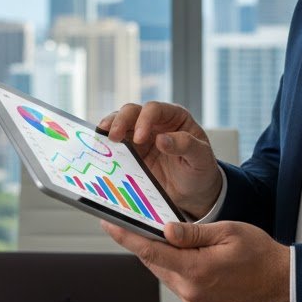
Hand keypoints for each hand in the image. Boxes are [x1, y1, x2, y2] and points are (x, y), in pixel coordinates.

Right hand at [98, 102, 221, 216]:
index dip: (145, 119)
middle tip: (113, 137)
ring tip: (101, 139)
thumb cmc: (200, 170)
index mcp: (174, 118)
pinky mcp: (130, 153)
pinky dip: (106, 146)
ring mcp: (139, 137)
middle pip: (132, 112)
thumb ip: (185, 145)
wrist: (193, 192)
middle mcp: (155, 123)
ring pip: (119, 124)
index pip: (155, 109)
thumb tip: (162, 138)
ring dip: (109, 129)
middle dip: (121, 121)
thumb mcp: (201, 158)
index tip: (141, 138)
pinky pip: (114, 145)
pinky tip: (100, 151)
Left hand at [101, 219, 290, 301]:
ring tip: (155, 231)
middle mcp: (190, 290)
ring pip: (163, 271)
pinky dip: (171, 264)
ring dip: (158, 253)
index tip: (108, 224)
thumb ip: (193, 233)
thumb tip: (165, 229)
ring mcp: (193, 300)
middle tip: (128, 220)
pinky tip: (176, 250)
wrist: (279, 282)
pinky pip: (175, 280)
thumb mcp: (228, 232)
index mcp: (196, 270)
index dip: (126, 237)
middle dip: (141, 241)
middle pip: (153, 262)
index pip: (150, 251)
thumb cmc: (259, 253)